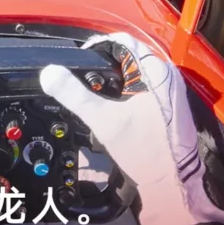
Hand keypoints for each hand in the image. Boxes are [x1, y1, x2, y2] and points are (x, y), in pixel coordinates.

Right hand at [39, 34, 223, 224]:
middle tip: (84, 78)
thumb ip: (75, 95)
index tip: (78, 62)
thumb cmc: (144, 150)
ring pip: (138, 70)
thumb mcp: (104, 121)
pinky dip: (129, 89)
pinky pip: (147, 85)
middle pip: (129, 55)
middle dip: (104, 64)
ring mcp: (172, 88)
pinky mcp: (172, 103)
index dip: (96, 47)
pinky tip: (116, 107)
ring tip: (96, 93)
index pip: (120, 41)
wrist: (174, 183)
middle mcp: (166, 72)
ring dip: (117, 77)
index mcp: (154, 69)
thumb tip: (48, 73)